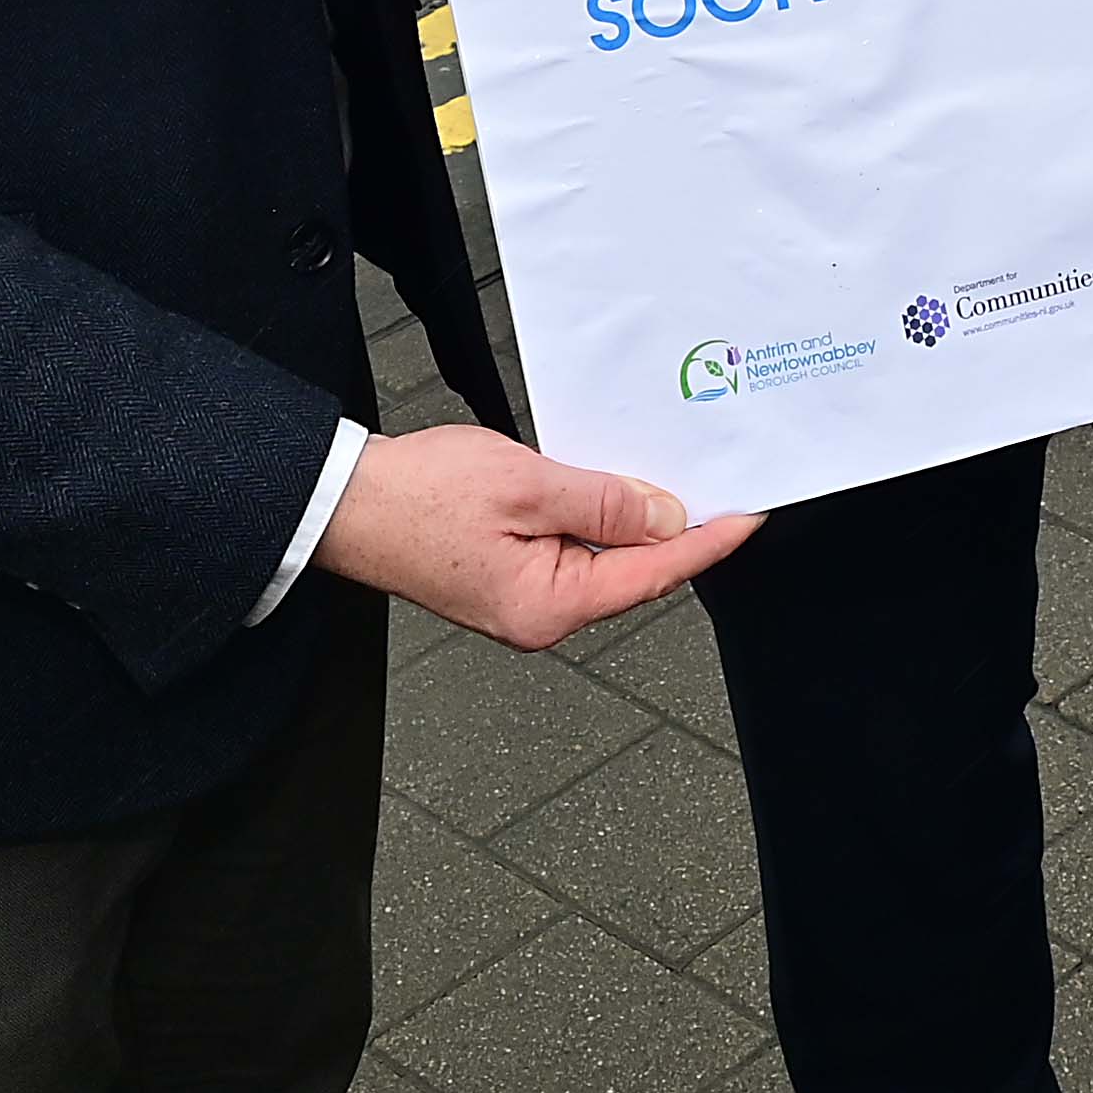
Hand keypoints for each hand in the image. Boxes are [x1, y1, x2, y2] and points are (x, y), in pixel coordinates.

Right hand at [311, 425, 754, 647]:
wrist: (344, 500)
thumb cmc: (416, 497)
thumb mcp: (527, 485)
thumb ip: (603, 503)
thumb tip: (665, 518)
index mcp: (547, 607)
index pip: (653, 573)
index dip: (707, 541)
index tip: (748, 517)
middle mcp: (538, 616)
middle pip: (630, 570)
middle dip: (673, 527)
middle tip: (714, 482)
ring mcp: (521, 600)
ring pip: (601, 558)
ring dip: (629, 519)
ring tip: (662, 476)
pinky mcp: (506, 578)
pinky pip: (570, 550)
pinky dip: (594, 519)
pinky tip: (606, 487)